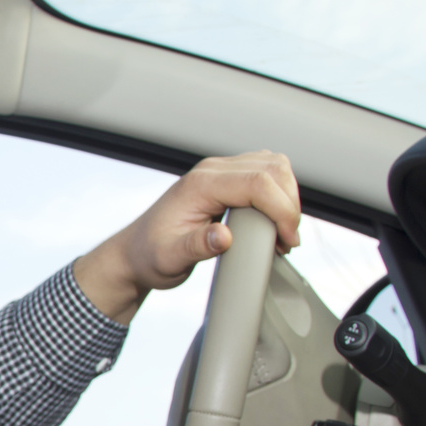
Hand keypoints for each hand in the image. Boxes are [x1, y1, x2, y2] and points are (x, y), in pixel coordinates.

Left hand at [74, 150, 300, 324]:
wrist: (136, 253)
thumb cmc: (150, 256)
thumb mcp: (170, 259)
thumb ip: (197, 247)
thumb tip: (224, 237)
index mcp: (200, 184)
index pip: (258, 182)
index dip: (282, 209)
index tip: (286, 239)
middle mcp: (212, 171)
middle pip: (273, 168)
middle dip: (290, 204)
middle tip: (286, 241)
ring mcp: (220, 172)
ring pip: (274, 166)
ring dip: (288, 197)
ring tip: (281, 234)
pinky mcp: (227, 180)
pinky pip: (266, 175)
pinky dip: (280, 195)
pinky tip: (273, 223)